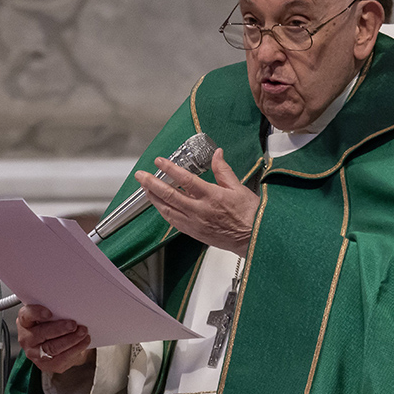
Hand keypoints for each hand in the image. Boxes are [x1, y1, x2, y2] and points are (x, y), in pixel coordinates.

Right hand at [16, 304, 92, 373]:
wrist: (58, 345)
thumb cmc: (54, 325)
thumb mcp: (52, 315)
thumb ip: (56, 310)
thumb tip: (72, 308)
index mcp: (25, 322)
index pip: (26, 315)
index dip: (36, 313)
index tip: (49, 313)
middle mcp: (26, 339)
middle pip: (41, 333)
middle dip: (60, 329)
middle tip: (74, 325)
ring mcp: (34, 354)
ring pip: (52, 348)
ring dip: (71, 339)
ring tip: (83, 332)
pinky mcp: (46, 365)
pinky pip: (62, 358)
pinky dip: (76, 349)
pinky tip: (84, 341)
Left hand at [135, 148, 259, 256]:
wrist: (252, 238)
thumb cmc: (248, 215)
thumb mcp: (238, 188)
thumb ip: (223, 170)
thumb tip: (217, 154)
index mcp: (212, 196)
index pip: (185, 180)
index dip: (170, 169)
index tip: (160, 162)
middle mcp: (200, 211)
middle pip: (170, 195)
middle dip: (152, 184)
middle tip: (141, 175)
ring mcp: (195, 223)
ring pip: (167, 210)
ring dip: (154, 198)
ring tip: (145, 189)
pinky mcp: (194, 232)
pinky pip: (173, 222)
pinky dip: (163, 212)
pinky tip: (159, 206)